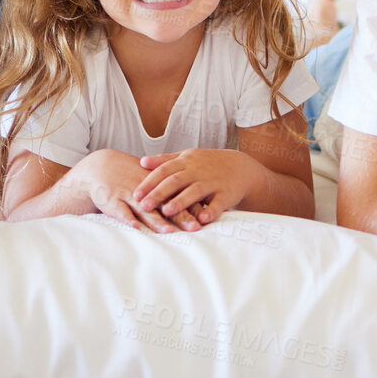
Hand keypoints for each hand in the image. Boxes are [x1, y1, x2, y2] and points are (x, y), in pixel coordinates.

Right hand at [72, 150, 197, 233]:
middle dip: (180, 215)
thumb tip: (193, 202)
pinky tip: (135, 228)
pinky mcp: (112, 200)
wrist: (100, 167)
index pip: (178, 194)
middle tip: (195, 228)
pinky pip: (120, 211)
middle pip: (165, 203)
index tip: (205, 217)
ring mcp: (128, 194)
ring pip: (144, 208)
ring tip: (169, 231)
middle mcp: (145, 188)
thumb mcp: (150, 178)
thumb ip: (169, 190)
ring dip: (156, 220)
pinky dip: (127, 219)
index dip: (192, 205)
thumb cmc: (129, 175)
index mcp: (157, 182)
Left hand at [132, 150, 261, 226]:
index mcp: (186, 162)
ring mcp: (213, 182)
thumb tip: (142, 162)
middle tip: (144, 206)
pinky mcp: (226, 194)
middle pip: (176, 180)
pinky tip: (202, 219)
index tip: (135, 194)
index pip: (164, 171)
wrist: (241, 168)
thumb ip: (165, 160)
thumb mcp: (187, 158)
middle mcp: (198, 171)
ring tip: (167, 212)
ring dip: (181, 201)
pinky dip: (211, 211)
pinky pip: (218, 203)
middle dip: (159, 193)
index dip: (149, 182)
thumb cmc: (209, 165)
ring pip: (195, 191)